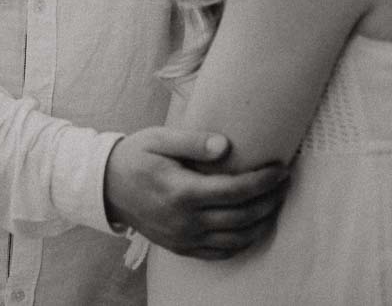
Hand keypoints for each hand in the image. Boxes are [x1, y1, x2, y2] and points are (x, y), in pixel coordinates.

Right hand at [103, 127, 288, 259]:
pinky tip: (253, 226)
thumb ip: (193, 141)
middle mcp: (186, 220)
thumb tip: (226, 145)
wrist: (106, 187)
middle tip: (285, 184)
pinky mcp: (181, 247)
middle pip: (242, 217)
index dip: (264, 181)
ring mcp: (184, 238)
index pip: (236, 190)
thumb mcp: (159, 139)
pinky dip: (242, 242)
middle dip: (270, 201)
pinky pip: (220, 253)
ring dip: (261, 223)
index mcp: (182, 192)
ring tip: (275, 203)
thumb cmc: (135, 157)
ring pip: (236, 239)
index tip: (281, 169)